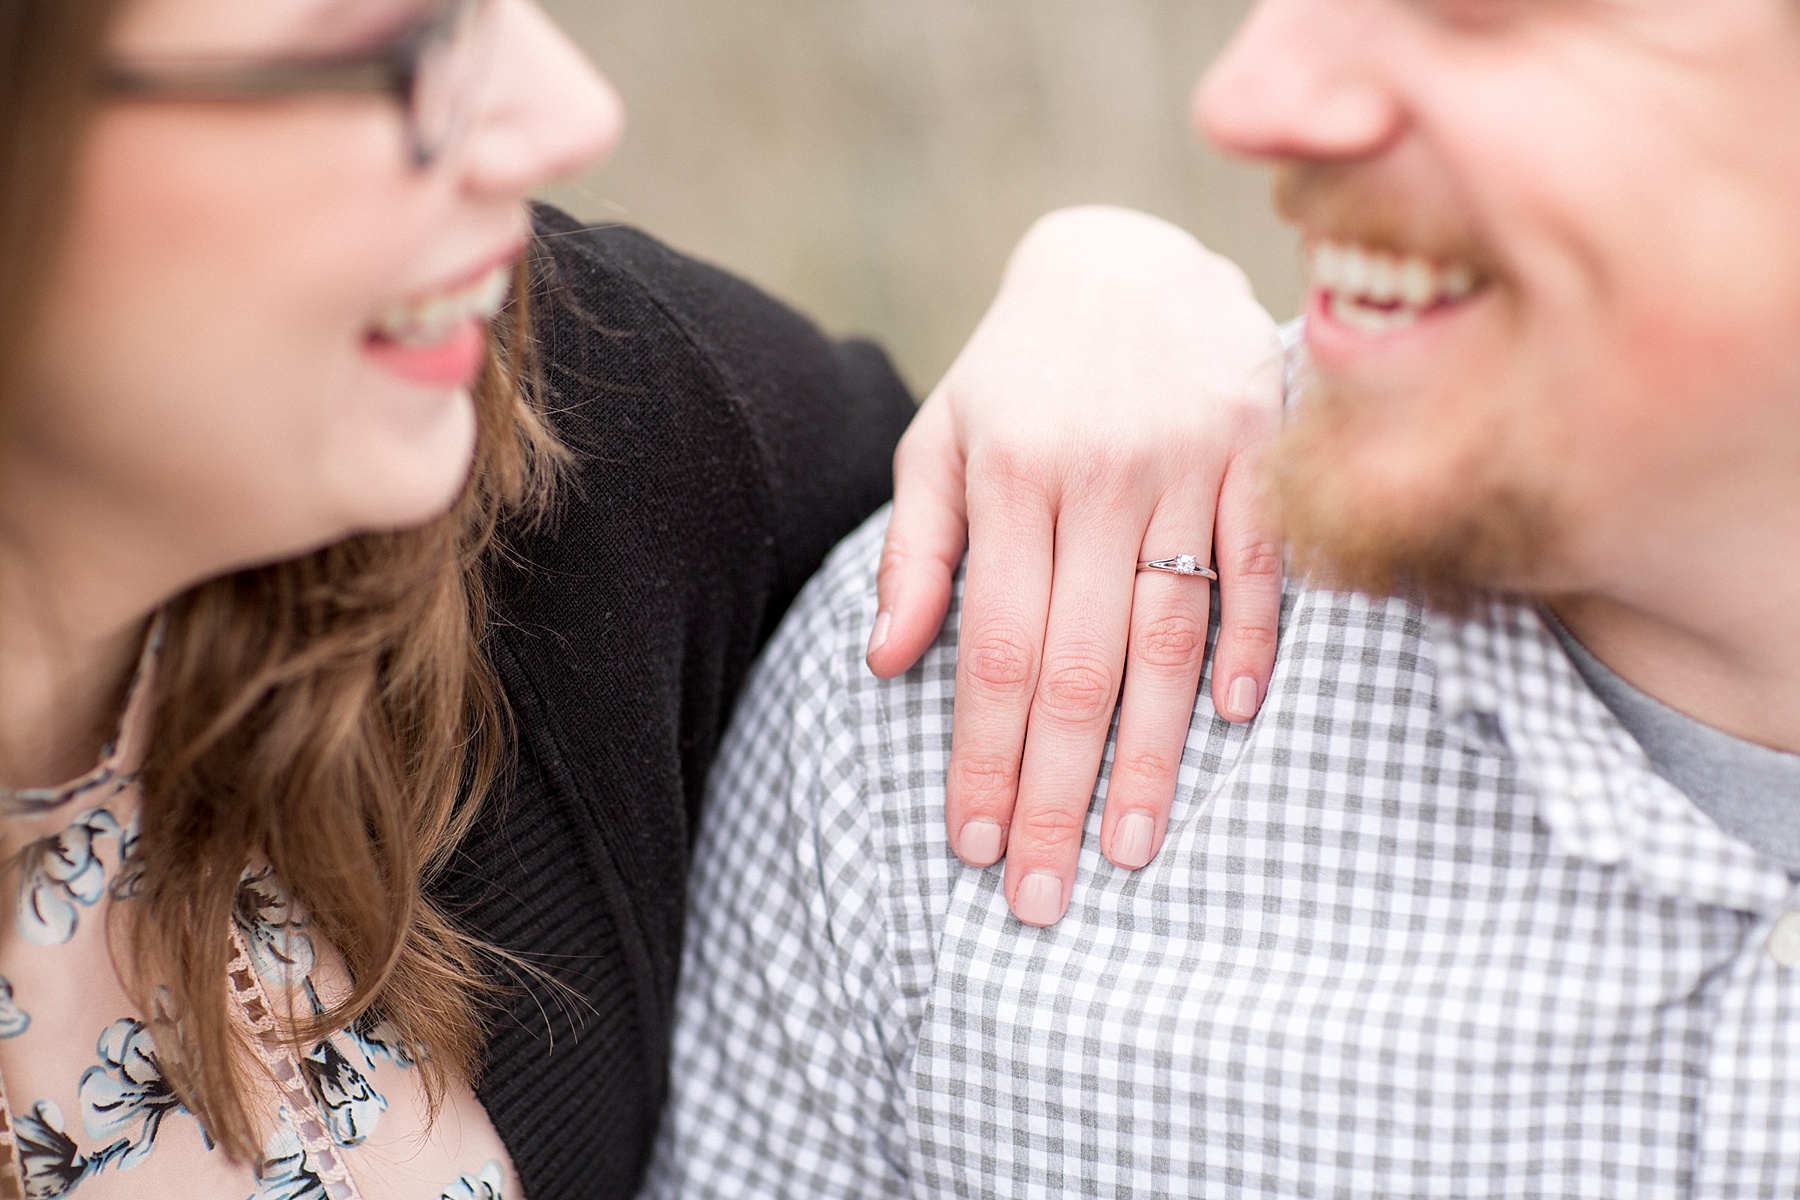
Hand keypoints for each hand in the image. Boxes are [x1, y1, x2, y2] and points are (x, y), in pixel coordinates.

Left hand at [869, 206, 1284, 925]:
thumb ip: (917, 548)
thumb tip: (885, 661)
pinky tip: (1235, 721)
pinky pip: (1258, 562)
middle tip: (1041, 894)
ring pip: (1167, 633)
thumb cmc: (1019, 367)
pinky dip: (1251, 640)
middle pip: (1074, 665)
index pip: (991, 649)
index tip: (969, 843)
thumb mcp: (942, 438)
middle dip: (1054, 790)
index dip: (981, 753)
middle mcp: (1095, 479)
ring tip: (1134, 847)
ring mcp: (1186, 464)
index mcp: (1009, 480)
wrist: (1129, 255)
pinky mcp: (1259, 450)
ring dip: (1152, 751)